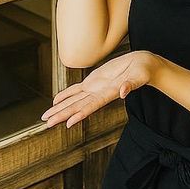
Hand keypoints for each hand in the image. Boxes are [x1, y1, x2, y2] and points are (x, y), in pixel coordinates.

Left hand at [41, 51, 155, 127]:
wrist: (143, 65)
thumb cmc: (143, 70)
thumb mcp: (139, 77)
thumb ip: (131, 85)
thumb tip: (123, 93)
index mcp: (109, 93)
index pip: (91, 106)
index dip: (79, 114)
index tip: (67, 124)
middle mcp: (99, 93)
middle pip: (77, 106)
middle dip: (62, 114)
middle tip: (46, 123)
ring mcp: (95, 88)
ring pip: (73, 100)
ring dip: (60, 108)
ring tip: (46, 116)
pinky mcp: (94, 80)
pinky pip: (76, 89)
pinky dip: (65, 95)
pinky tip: (56, 100)